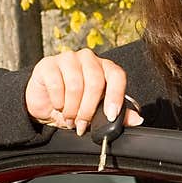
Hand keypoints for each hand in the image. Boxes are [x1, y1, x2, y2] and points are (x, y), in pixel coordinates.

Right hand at [25, 49, 143, 135]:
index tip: (111, 115)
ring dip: (72, 108)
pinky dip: (58, 101)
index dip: (115, 96)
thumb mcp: (97, 113)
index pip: (117, 76)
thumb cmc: (73, 105)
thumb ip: (118, 115)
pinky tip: (57, 106)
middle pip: (95, 82)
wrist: (45, 104)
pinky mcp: (48, 64)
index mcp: (104, 68)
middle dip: (88, 109)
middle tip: (82, 124)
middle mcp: (88, 59)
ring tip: (69, 118)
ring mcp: (68, 58)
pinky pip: (57, 84)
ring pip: (76, 85)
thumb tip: (137, 120)